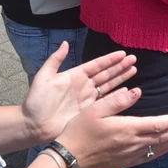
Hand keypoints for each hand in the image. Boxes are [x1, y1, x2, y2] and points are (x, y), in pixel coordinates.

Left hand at [22, 45, 136, 144]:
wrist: (33, 125)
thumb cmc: (37, 101)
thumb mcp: (44, 77)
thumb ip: (55, 60)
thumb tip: (64, 42)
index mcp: (75, 75)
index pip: (97, 65)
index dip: (109, 59)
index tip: (122, 53)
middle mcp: (84, 85)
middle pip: (106, 74)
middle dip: (120, 67)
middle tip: (134, 59)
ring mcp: (88, 99)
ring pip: (109, 86)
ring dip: (121, 78)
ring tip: (134, 70)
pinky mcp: (89, 111)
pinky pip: (106, 102)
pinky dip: (117, 96)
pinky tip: (128, 91)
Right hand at [48, 87, 167, 167]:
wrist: (68, 158)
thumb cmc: (79, 130)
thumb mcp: (95, 109)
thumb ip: (117, 100)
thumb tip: (137, 91)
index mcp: (127, 129)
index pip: (158, 125)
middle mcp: (132, 143)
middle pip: (162, 137)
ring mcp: (129, 154)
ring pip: (158, 148)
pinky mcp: (124, 161)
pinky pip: (149, 157)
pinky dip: (161, 151)